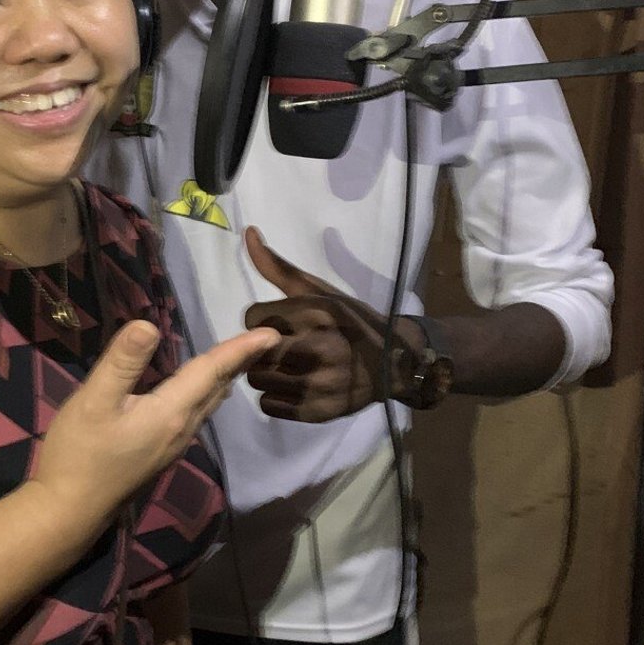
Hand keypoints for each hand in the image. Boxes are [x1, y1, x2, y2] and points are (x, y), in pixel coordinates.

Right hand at [33, 319, 279, 520]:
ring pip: (209, 405)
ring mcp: (172, 446)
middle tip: (263, 339)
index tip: (273, 333)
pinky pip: (196, 416)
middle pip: (217, 388)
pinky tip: (198, 389)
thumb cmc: (78, 454)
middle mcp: (181, 430)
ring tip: (239, 358)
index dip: (241, 349)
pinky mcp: (160, 455)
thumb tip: (149, 324)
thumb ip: (122, 362)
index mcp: (170, 412)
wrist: (68, 512)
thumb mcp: (93, 401)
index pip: (213, 371)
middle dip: (240, 362)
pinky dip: (206, 393)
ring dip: (225, 379)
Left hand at [243, 227, 414, 421]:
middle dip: (261, 347)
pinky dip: (275, 397)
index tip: (280, 322)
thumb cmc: (351, 321)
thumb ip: (278, 267)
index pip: (253, 317)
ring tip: (286, 366)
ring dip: (265, 373)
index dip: (262, 319)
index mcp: (317, 313)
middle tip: (281, 346)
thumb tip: (247, 232)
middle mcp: (317, 348)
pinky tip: (294, 386)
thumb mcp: (320, 290)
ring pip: (257, 379)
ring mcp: (318, 384)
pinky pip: (269, 406)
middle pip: (253, 350)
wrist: (396, 363)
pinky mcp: (317, 412)